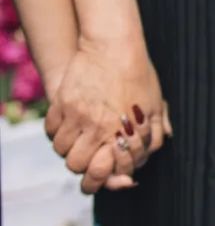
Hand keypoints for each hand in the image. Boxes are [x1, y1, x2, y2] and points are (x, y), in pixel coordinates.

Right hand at [45, 37, 170, 192]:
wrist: (114, 46)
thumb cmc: (139, 75)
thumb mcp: (154, 105)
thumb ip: (154, 134)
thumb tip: (146, 158)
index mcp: (120, 132)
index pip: (103, 172)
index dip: (101, 179)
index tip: (101, 175)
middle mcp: (96, 127)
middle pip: (77, 165)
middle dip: (83, 166)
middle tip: (88, 159)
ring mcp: (75, 114)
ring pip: (61, 149)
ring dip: (69, 149)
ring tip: (79, 141)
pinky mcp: (61, 102)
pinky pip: (50, 129)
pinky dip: (57, 133)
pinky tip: (68, 127)